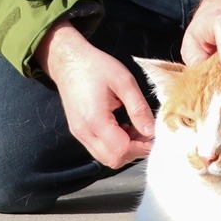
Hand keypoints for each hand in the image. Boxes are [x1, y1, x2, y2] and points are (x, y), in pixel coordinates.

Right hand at [34, 20, 154, 168]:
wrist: (68, 61)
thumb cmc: (96, 66)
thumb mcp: (124, 81)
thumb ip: (138, 108)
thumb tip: (151, 131)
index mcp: (95, 119)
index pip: (121, 150)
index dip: (141, 147)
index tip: (152, 134)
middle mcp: (84, 132)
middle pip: (113, 160)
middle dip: (134, 151)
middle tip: (144, 131)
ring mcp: (79, 134)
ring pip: (106, 158)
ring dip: (125, 149)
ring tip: (134, 127)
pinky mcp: (79, 132)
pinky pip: (99, 149)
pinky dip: (114, 145)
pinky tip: (123, 126)